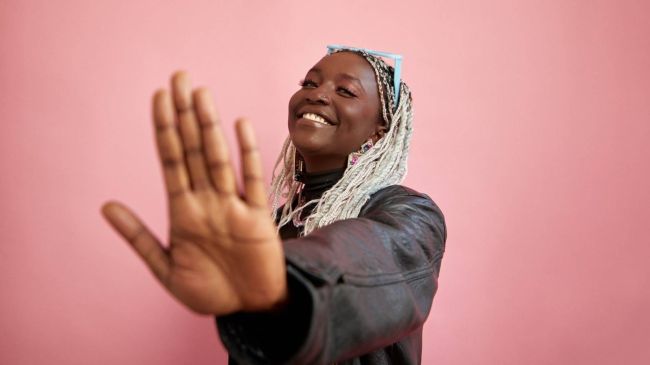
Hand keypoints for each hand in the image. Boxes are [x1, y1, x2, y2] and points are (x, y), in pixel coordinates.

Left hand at [101, 71, 286, 314]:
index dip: (164, 129)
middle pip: (193, 149)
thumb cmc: (209, 290)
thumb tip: (105, 205)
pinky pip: (252, 181)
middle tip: (180, 77)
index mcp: (183, 211)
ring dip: (210, 127)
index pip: (171, 160)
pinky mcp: (257, 218)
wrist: (249, 308)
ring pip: (218, 158)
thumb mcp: (166, 269)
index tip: (158, 97)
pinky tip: (240, 126)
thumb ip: (138, 237)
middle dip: (185, 114)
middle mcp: (207, 201)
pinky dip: (248, 154)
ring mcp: (232, 206)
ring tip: (201, 94)